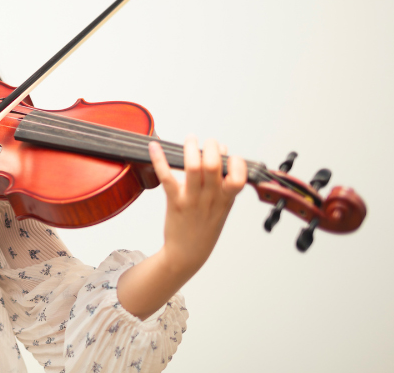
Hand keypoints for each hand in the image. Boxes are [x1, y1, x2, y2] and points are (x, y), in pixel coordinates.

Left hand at [149, 136, 247, 278]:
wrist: (187, 254)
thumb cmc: (205, 227)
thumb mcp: (223, 207)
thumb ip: (224, 182)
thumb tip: (221, 151)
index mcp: (226, 199)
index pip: (238, 177)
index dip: (234, 161)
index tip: (226, 154)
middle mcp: (211, 198)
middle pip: (213, 165)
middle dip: (211, 147)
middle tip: (207, 142)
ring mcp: (192, 200)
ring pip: (193, 168)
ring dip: (190, 149)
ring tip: (190, 139)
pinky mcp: (175, 202)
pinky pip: (167, 177)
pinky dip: (159, 159)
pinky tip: (154, 147)